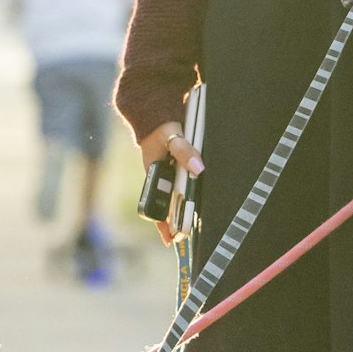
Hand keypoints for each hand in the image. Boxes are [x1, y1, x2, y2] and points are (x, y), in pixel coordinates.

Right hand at [138, 119, 203, 245]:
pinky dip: (187, 194)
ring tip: (192, 223)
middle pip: (168, 206)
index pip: (156, 207)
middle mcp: (159, 178)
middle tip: (186, 236)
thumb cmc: (160, 126)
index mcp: (153, 176)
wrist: (154, 111)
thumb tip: (198, 168)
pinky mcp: (175, 167)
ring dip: (183, 209)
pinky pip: (181, 185)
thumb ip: (184, 152)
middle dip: (176, 222)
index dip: (163, 226)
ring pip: (175, 196)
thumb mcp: (172, 137)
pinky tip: (195, 199)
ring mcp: (166, 173)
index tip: (171, 240)